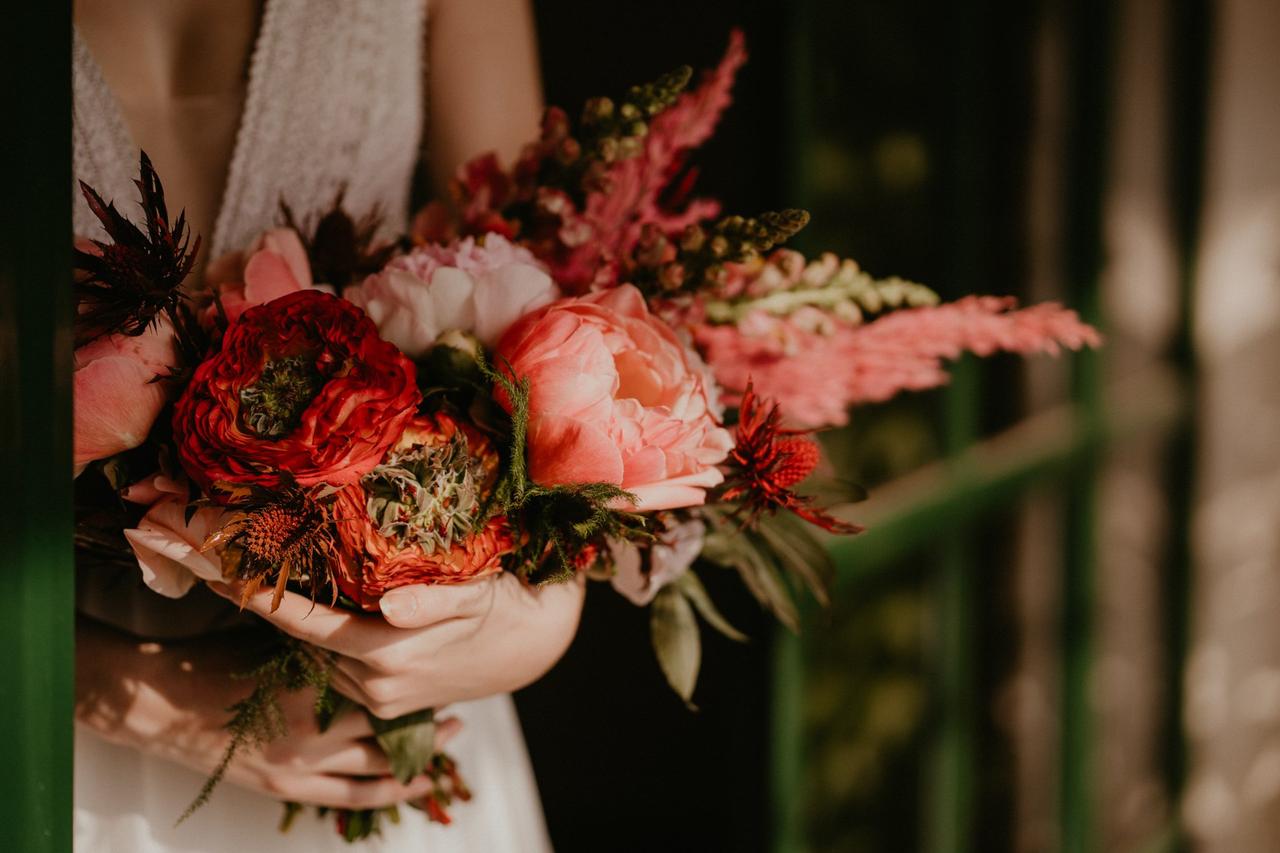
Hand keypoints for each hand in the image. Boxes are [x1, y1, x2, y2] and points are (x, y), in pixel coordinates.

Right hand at [75, 615, 459, 808]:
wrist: (159, 705)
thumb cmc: (213, 657)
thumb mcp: (273, 633)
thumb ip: (322, 631)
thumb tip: (367, 604)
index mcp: (314, 682)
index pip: (382, 677)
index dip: (417, 669)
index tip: (445, 654)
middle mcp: (315, 730)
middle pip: (392, 724)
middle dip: (427, 716)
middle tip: (456, 701)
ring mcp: (304, 764)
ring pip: (382, 766)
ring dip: (419, 755)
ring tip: (450, 740)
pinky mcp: (291, 787)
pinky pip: (356, 797)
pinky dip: (391, 790)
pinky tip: (418, 783)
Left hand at [210, 571, 584, 717]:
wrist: (530, 648)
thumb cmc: (502, 609)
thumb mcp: (473, 597)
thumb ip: (432, 601)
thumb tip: (388, 603)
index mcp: (387, 656)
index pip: (307, 625)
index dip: (263, 599)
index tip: (220, 575)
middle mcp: (376, 684)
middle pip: (306, 641)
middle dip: (273, 604)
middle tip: (236, 560)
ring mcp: (380, 698)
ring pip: (321, 655)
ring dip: (301, 622)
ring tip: (276, 576)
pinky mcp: (387, 701)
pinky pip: (340, 666)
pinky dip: (326, 639)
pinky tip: (326, 608)